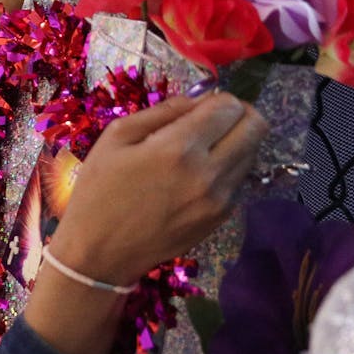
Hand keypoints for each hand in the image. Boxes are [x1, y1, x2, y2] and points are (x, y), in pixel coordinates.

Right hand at [50, 93, 267, 285]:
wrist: (100, 254)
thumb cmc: (98, 192)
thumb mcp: (115, 138)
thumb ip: (161, 111)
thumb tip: (197, 100)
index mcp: (178, 148)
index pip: (228, 106)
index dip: (217, 99)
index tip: (200, 108)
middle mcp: (208, 172)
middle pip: (255, 127)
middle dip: (239, 115)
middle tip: (215, 121)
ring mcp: (219, 198)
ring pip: (253, 153)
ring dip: (235, 142)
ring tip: (205, 149)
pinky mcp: (221, 218)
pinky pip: (239, 180)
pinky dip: (227, 170)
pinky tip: (198, 176)